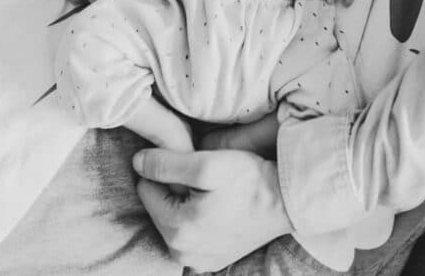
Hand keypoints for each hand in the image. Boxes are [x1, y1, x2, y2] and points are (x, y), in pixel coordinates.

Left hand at [132, 148, 291, 269]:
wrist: (286, 202)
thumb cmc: (249, 180)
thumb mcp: (208, 163)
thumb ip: (167, 163)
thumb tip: (137, 161)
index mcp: (177, 230)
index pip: (146, 188)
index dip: (166, 170)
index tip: (191, 165)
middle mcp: (182, 254)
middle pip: (158, 206)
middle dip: (174, 188)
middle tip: (205, 179)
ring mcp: (197, 262)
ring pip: (172, 220)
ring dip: (185, 203)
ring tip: (212, 192)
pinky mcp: (211, 261)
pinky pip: (189, 236)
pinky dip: (196, 220)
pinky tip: (217, 208)